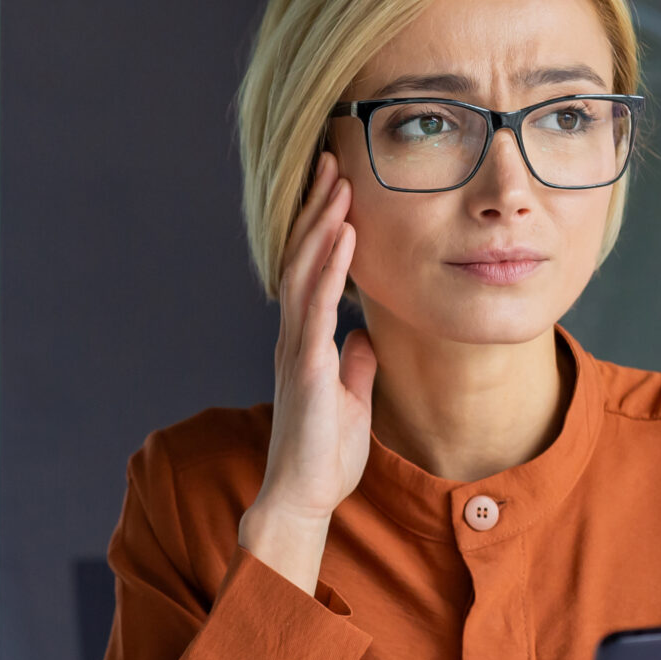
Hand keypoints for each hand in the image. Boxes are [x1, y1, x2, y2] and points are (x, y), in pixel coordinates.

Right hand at [238, 151, 376, 594]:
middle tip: (331, 162)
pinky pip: (316, 306)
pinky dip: (329, 266)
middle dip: (318, 210)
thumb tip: (364, 338)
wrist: (302, 497)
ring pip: (305, 271)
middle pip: (303, 259)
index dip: (322, 229)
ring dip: (322, 224)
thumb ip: (355, 366)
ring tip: (336, 182)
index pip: (312, 273)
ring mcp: (298, 349)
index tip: (337, 191)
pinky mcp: (307, 366)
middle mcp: (296, 338)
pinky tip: (343, 234)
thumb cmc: (323, 456)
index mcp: (306, 343)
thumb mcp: (350, 400)